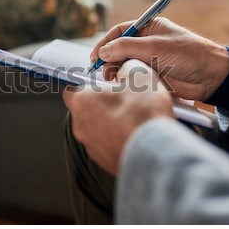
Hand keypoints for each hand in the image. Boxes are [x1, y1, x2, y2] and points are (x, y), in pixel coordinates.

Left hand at [63, 59, 173, 175]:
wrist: (157, 152)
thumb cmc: (144, 114)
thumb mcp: (140, 75)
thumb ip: (127, 68)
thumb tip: (126, 70)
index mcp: (82, 101)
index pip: (72, 88)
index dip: (87, 85)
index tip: (102, 85)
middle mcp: (80, 125)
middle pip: (85, 110)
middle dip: (101, 104)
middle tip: (123, 101)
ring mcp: (90, 145)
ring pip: (96, 128)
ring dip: (110, 123)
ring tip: (133, 120)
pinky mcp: (103, 160)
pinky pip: (107, 145)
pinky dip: (117, 139)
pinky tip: (135, 135)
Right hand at [91, 17, 228, 100]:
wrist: (211, 78)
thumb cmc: (188, 55)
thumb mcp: (154, 47)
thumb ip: (126, 47)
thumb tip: (102, 51)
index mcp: (148, 28)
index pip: (120, 32)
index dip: (105, 42)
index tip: (95, 56)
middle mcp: (146, 43)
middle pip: (118, 49)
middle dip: (108, 59)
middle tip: (102, 71)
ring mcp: (148, 60)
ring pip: (123, 64)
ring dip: (115, 71)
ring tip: (113, 79)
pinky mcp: (151, 76)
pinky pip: (132, 77)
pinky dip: (124, 81)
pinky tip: (122, 85)